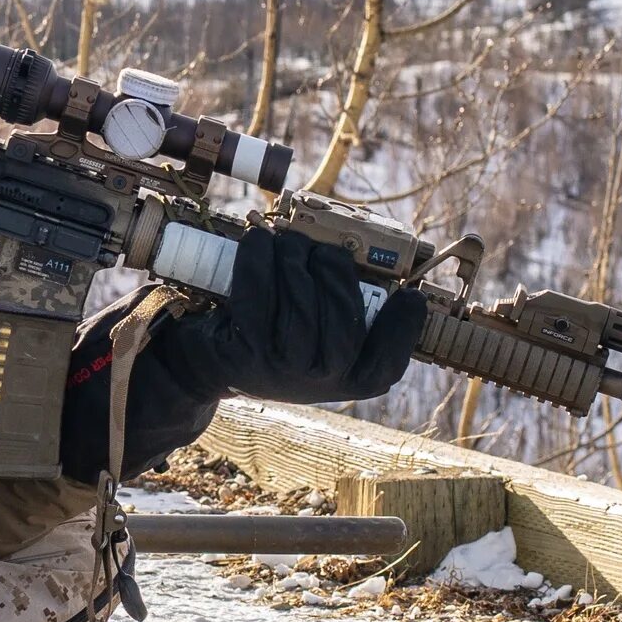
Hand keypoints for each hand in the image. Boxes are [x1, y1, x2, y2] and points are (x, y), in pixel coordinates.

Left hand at [161, 226, 425, 403]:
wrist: (213, 363)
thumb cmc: (281, 338)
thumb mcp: (323, 338)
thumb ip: (351, 312)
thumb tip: (373, 260)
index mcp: (351, 380)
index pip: (388, 361)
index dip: (402, 327)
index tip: (409, 295)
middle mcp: (321, 381)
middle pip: (344, 314)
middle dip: (334, 266)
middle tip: (321, 249)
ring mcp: (283, 368)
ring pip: (302, 297)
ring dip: (295, 255)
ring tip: (289, 241)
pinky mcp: (244, 349)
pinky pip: (258, 290)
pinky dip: (259, 256)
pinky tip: (259, 241)